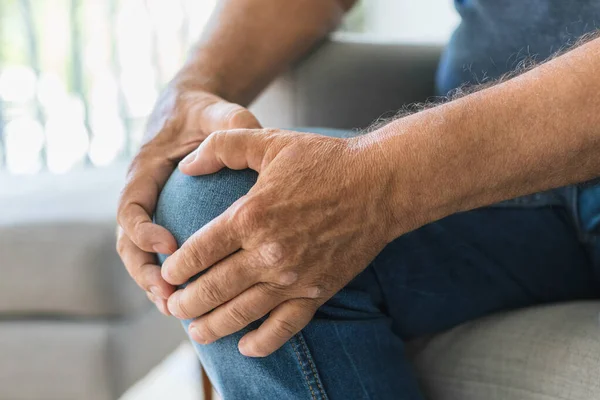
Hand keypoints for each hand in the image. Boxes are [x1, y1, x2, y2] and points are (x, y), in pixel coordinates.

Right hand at [116, 83, 260, 314]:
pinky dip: (171, 279)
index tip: (169, 244)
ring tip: (177, 309)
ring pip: (141, 257)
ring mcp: (152, 212)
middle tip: (168, 296)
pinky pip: (161, 256)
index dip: (142, 229)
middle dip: (144, 272)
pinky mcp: (166, 222)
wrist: (193, 115)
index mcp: (144, 170)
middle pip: (128, 243)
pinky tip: (196, 297)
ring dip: (154, 285)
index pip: (130, 206)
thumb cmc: (204, 113)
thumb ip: (231, 122)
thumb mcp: (217, 111)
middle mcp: (142, 196)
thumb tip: (251, 137)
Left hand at [162, 128, 398, 356]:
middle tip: (172, 306)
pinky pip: (286, 326)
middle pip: (213, 289)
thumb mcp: (270, 142)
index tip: (168, 274)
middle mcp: (269, 253)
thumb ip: (223, 147)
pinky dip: (263, 342)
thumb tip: (186, 165)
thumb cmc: (325, 161)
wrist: (380, 185)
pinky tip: (246, 347)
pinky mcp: (317, 291)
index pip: (199, 252)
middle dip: (185, 302)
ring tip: (195, 332)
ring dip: (212, 326)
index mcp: (251, 216)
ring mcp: (294, 277)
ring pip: (242, 313)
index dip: (177, 268)